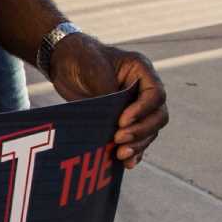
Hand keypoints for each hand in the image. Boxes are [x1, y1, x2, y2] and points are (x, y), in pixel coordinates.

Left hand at [47, 35, 168, 168]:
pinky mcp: (123, 120)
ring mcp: (135, 106)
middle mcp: (143, 90)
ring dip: (138, 144)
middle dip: (141, 131)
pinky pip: (136, 138)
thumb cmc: (81, 58)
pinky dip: (133, 150)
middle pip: (157, 116)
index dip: (142, 111)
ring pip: (148, 130)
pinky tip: (126, 163)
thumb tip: (117, 120)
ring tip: (120, 154)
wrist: (64, 61)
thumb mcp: (93, 69)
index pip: (156, 95)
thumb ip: (108, 91)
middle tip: (119, 140)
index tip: (122, 121)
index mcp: (142, 72)